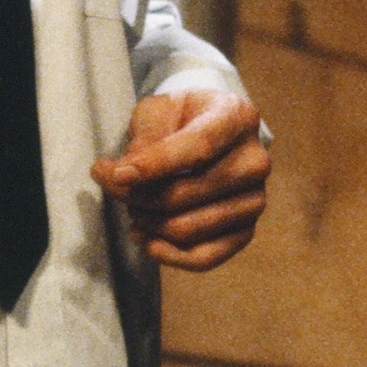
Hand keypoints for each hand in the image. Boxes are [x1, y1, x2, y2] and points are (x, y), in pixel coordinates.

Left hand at [93, 85, 270, 271]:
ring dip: (148, 222)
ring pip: (188, 228)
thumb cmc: (180, 118)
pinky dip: (167, 253)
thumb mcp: (158, 110)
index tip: (117, 174)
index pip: (198, 146)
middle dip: (138, 195)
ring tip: (130, 207)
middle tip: (112, 185)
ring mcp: (255, 199)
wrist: (207, 132)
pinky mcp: (246, 231)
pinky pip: (204, 257)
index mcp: (237, 118)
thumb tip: (126, 177)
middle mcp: (255, 161)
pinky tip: (144, 237)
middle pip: (187, 193)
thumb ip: (145, 138)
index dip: (155, 163)